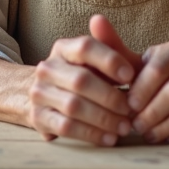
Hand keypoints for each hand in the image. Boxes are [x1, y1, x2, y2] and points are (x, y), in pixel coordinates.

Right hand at [27, 18, 137, 146]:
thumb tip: (107, 31)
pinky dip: (91, 134)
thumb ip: (111, 48)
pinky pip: (66, 127)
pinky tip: (109, 138)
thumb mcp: (98, 61)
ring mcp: (39, 93)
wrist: (49, 97)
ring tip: (124, 127)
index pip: (85, 47)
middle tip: (131, 109)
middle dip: (110, 97)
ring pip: (74, 106)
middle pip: (80, 80)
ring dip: (103, 119)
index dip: (109, 60)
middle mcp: (47, 68)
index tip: (130, 76)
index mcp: (63, 48)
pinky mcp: (38, 117)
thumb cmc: (86, 76)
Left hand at [124, 36, 168, 144]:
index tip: (127, 105)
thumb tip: (94, 21)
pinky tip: (163, 137)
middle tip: (135, 125)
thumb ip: (115, 45)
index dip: (142, 90)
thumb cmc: (159, 69)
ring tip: (147, 133)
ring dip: (166, 125)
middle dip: (152, 111)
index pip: (159, 69)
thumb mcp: (139, 59)